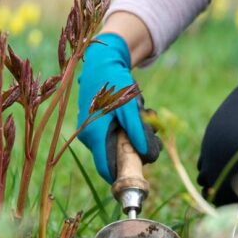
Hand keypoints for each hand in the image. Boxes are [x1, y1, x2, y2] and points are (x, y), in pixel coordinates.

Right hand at [77, 33, 159, 182]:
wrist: (101, 61)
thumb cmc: (115, 83)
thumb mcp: (130, 107)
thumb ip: (137, 131)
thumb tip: (146, 155)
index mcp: (95, 135)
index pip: (105, 169)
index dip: (121, 176)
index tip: (138, 175)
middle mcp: (88, 136)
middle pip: (111, 158)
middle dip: (131, 152)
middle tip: (149, 139)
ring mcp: (88, 130)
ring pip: (111, 146)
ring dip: (128, 139)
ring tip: (142, 119)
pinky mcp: (92, 124)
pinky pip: (108, 136)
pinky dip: (122, 130)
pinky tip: (131, 115)